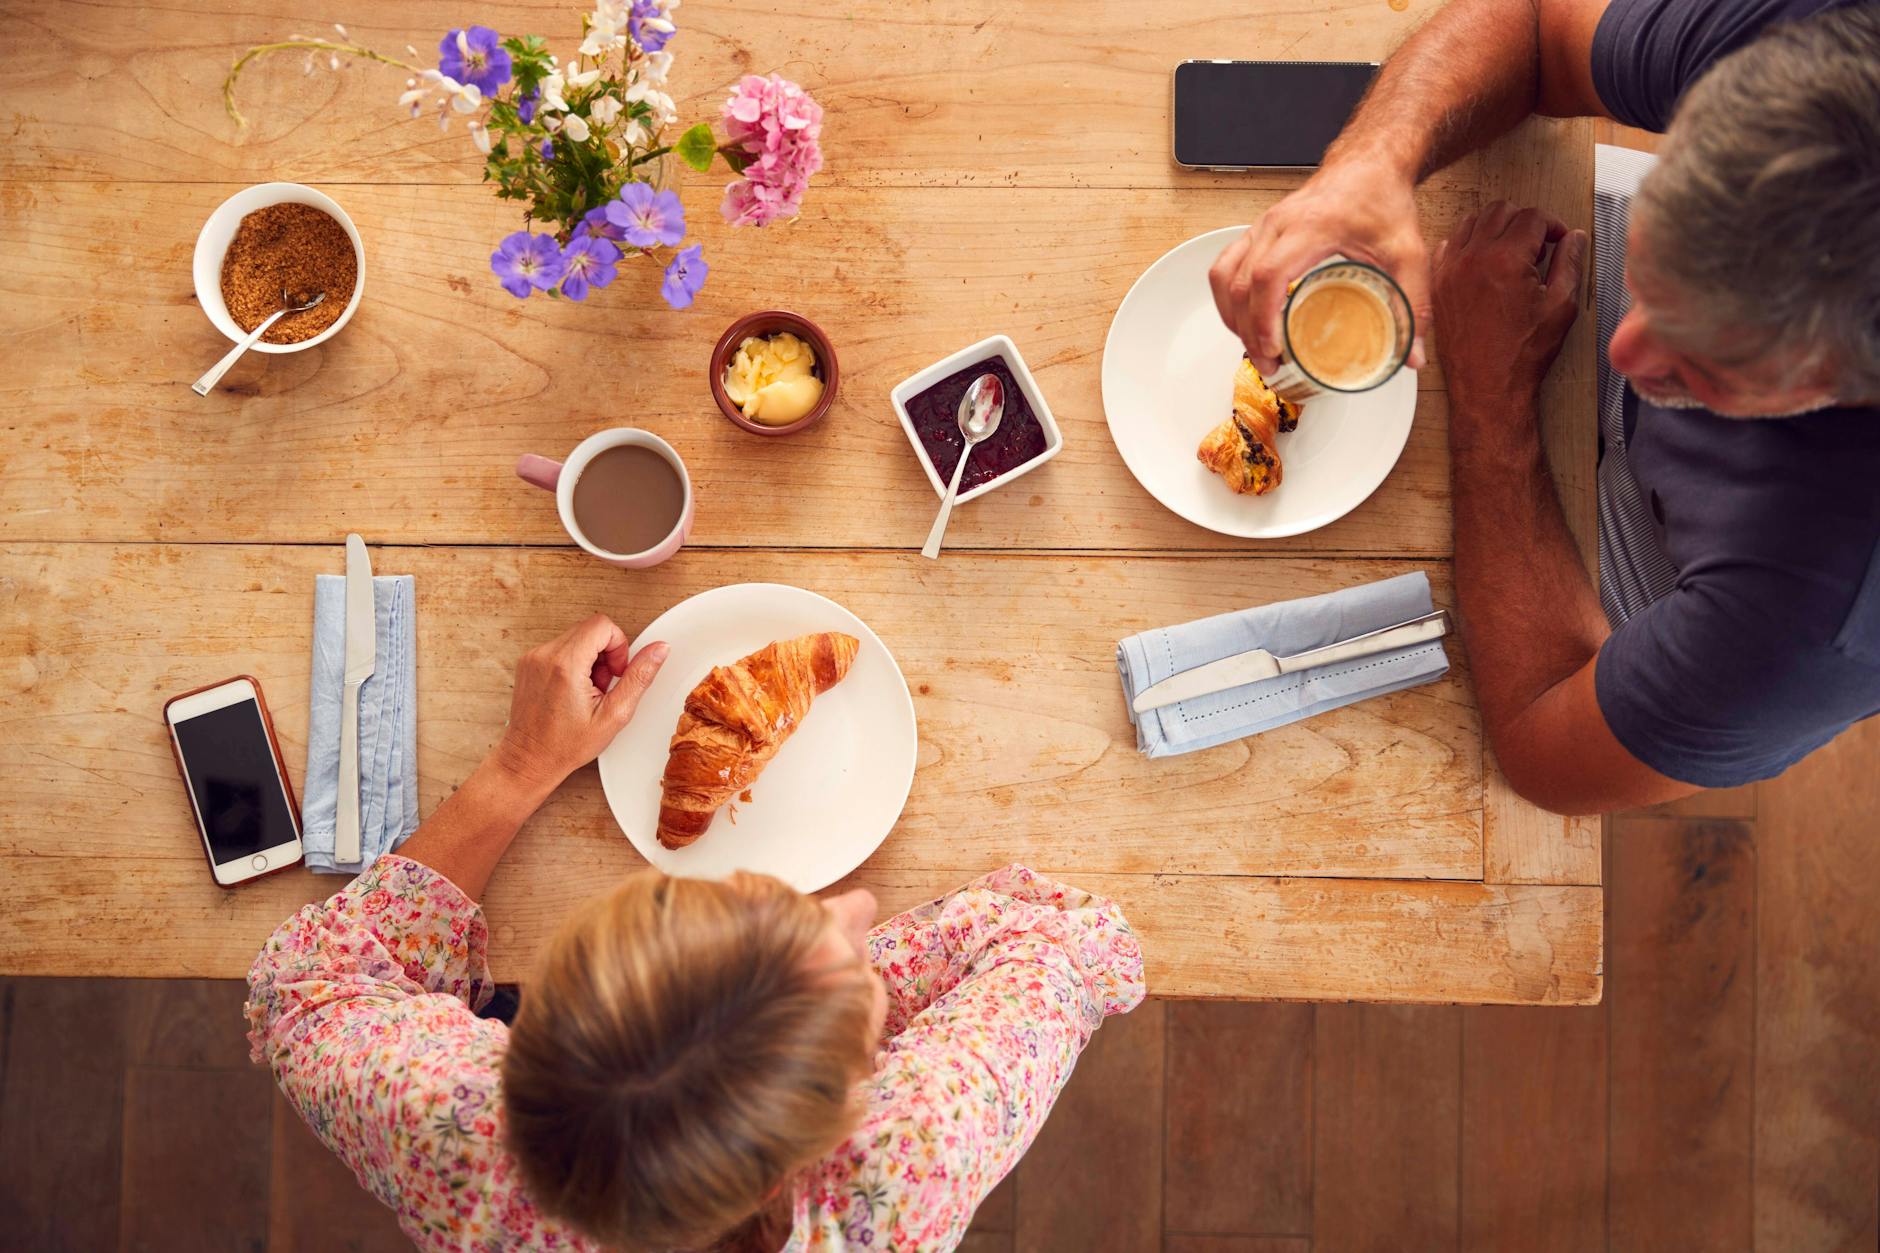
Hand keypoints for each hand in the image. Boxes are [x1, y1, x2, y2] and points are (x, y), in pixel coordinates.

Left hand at [493, 614, 668, 792]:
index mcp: (566, 665)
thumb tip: (658, 650)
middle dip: (605, 654)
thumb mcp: (614, 714)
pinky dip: (573, 663)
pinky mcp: (528, 662)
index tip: (616, 671)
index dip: (619, 645)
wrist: (530, 758)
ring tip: (588, 690)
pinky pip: (561, 647)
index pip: (602, 625)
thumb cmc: (565, 745)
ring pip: (576, 637)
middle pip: (590, 629)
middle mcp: (545, 655)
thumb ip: (639, 677)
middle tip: (602, 685)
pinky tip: (573, 689)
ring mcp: (533, 657)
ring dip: (589, 658)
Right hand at [1209, 159, 1430, 370]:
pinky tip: (1245, 321)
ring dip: (1233, 317)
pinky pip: (1225, 267)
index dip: (1264, 318)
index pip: (1268, 275)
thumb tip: (1412, 357)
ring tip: (1255, 348)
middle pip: (1241, 283)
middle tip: (1269, 365)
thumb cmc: (1382, 201)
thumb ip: (1412, 303)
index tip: (1274, 349)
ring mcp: (1261, 226)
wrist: (1368, 165)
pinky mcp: (1257, 231)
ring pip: (1224, 276)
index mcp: (1310, 227)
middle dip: (1248, 331)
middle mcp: (1277, 224)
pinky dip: (1229, 299)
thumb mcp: (1408, 252)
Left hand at [1432, 201, 1587, 412]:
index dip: (1552, 224)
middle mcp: (1473, 258)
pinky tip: (1484, 263)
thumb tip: (1574, 237)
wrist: (1488, 388)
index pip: (1532, 216)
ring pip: (1472, 222)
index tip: (1558, 240)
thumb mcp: (1561, 306)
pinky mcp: (1437, 285)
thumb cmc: (1522, 354)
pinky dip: (1469, 244)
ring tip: (1512, 253)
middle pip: (1500, 211)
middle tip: (1537, 246)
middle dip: (1524, 221)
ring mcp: (1450, 270)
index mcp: (1506, 259)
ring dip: (1495, 227)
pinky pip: (1449, 246)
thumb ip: (1569, 263)